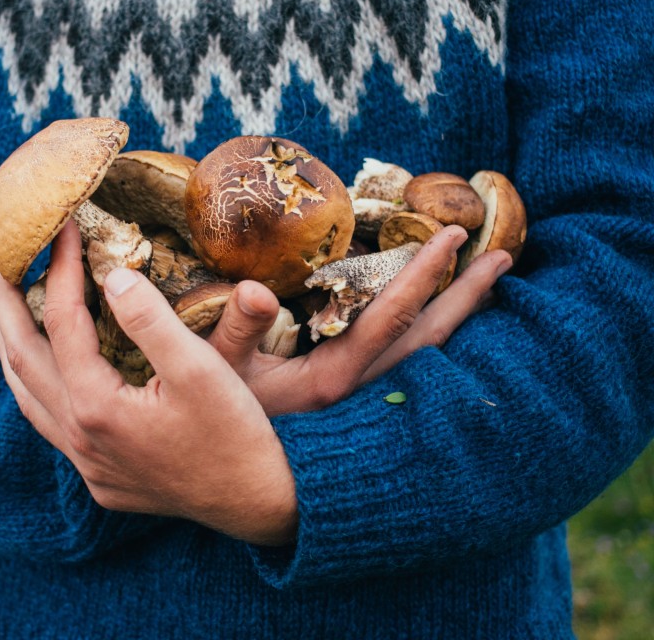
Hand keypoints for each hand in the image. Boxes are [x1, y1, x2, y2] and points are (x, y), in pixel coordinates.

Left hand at [0, 223, 296, 545]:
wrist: (258, 506)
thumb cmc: (236, 434)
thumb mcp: (201, 368)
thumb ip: (150, 319)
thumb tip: (110, 274)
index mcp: (96, 406)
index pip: (63, 321)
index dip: (60, 269)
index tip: (62, 229)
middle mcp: (79, 437)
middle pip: (24, 358)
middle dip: (8, 305)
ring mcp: (86, 463)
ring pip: (28, 396)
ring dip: (10, 349)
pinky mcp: (100, 478)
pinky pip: (49, 423)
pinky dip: (34, 386)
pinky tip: (39, 376)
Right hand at [205, 228, 511, 415]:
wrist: (231, 482)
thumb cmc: (213, 418)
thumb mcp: (212, 371)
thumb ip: (236, 329)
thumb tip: (256, 289)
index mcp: (331, 379)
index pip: (389, 316)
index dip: (423, 273)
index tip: (452, 234)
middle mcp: (359, 394)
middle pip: (427, 340)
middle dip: (465, 296)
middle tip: (502, 255)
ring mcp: (363, 405)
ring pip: (427, 360)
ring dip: (460, 321)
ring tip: (488, 288)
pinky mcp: (359, 411)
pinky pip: (413, 372)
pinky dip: (437, 345)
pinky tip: (446, 330)